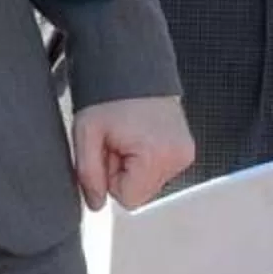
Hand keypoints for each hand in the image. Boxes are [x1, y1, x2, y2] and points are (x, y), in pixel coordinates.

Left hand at [71, 95, 194, 210]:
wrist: (132, 69)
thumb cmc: (109, 97)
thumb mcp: (86, 134)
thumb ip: (88, 174)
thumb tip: (96, 204)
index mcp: (157, 155)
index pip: (128, 199)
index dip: (111, 178)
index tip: (110, 151)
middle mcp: (177, 156)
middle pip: (141, 193)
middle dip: (124, 172)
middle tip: (117, 142)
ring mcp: (185, 153)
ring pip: (150, 183)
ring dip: (134, 166)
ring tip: (128, 136)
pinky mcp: (186, 149)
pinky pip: (159, 170)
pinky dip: (146, 158)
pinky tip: (140, 136)